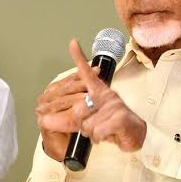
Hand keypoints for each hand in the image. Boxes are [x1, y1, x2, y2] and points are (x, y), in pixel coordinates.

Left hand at [37, 39, 145, 159]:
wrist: (136, 136)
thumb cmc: (113, 126)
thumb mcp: (89, 121)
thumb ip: (68, 120)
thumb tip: (44, 120)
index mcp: (100, 92)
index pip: (87, 74)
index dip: (79, 58)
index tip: (73, 43)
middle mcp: (107, 96)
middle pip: (78, 110)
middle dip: (82, 124)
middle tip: (94, 126)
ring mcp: (114, 106)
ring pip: (87, 124)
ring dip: (92, 133)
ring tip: (103, 130)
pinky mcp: (120, 119)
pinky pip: (98, 131)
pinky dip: (100, 137)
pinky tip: (108, 135)